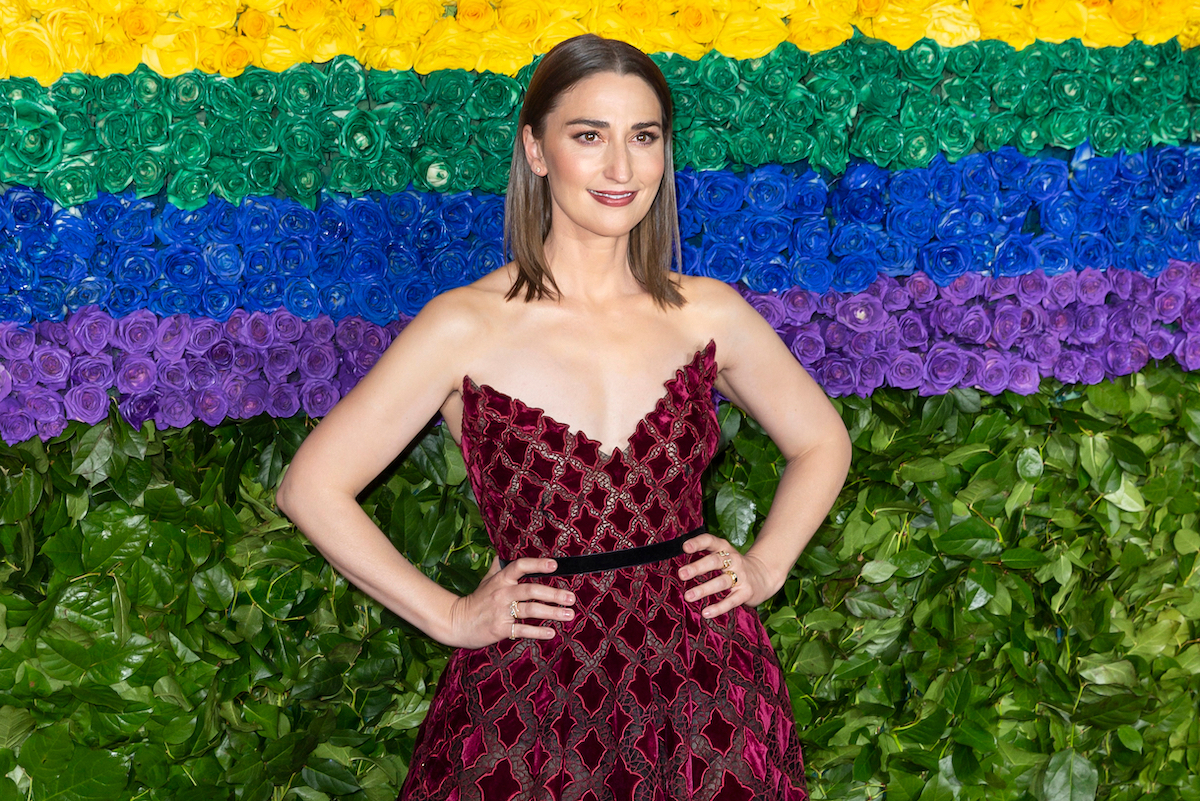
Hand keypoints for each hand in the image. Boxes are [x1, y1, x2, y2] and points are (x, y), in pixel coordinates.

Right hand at [444, 557, 575, 648]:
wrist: (455, 621)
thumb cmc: (475, 601)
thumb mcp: (485, 581)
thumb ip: (497, 568)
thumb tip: (502, 553)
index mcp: (500, 579)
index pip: (520, 566)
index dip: (537, 564)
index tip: (555, 565)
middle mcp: (502, 593)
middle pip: (531, 590)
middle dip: (553, 594)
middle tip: (571, 597)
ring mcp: (500, 611)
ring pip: (530, 610)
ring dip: (552, 612)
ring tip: (569, 614)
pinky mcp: (499, 628)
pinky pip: (522, 630)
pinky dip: (538, 631)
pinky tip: (551, 632)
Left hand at [678, 533, 778, 617]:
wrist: (765, 576)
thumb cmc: (735, 566)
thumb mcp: (724, 556)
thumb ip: (706, 557)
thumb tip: (679, 565)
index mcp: (725, 549)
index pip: (711, 541)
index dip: (698, 543)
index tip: (684, 547)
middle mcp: (734, 560)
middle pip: (715, 561)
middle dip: (698, 567)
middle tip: (681, 574)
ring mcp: (741, 576)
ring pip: (721, 582)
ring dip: (704, 589)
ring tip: (688, 596)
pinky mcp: (746, 593)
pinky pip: (731, 601)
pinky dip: (718, 607)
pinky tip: (705, 613)